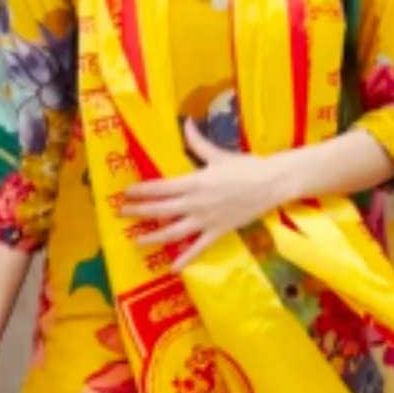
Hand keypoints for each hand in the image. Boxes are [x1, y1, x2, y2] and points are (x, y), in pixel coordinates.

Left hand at [122, 122, 292, 268]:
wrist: (272, 183)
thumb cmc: (246, 167)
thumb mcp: (219, 155)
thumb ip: (198, 143)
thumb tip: (186, 124)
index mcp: (194, 181)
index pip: (161, 187)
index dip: (142, 191)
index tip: (126, 193)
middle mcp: (195, 203)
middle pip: (161, 209)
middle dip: (140, 212)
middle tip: (122, 214)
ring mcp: (206, 220)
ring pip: (174, 231)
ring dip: (154, 236)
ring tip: (137, 241)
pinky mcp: (218, 231)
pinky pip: (198, 248)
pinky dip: (185, 258)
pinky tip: (173, 268)